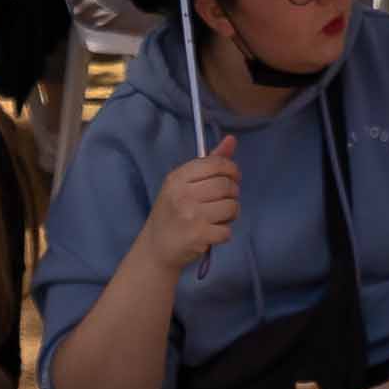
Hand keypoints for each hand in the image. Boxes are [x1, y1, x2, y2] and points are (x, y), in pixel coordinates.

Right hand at [136, 137, 242, 271]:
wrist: (155, 248)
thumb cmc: (172, 212)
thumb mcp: (183, 184)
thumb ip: (209, 163)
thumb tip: (232, 139)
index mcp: (177, 178)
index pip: (215, 164)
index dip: (231, 169)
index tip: (232, 177)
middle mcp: (183, 194)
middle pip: (226, 185)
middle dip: (232, 193)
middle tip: (225, 200)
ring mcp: (191, 216)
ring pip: (231, 207)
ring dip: (231, 214)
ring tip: (218, 217)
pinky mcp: (199, 236)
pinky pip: (227, 230)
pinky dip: (224, 233)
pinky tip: (212, 232)